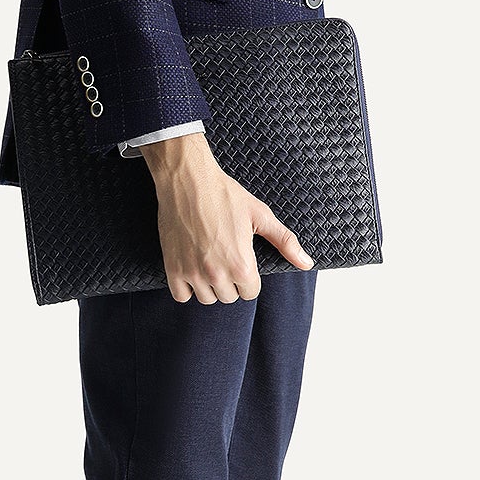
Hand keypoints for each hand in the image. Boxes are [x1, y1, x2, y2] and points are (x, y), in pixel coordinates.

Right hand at [140, 132, 313, 303]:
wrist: (188, 181)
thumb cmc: (225, 195)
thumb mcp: (260, 215)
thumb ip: (285, 242)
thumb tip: (306, 263)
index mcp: (242, 265)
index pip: (250, 292)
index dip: (248, 276)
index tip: (241, 259)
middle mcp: (217, 274)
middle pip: (228, 297)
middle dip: (230, 282)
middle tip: (224, 256)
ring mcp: (193, 273)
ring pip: (206, 298)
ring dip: (208, 285)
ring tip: (208, 261)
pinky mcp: (173, 268)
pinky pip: (181, 296)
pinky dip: (185, 286)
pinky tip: (191, 267)